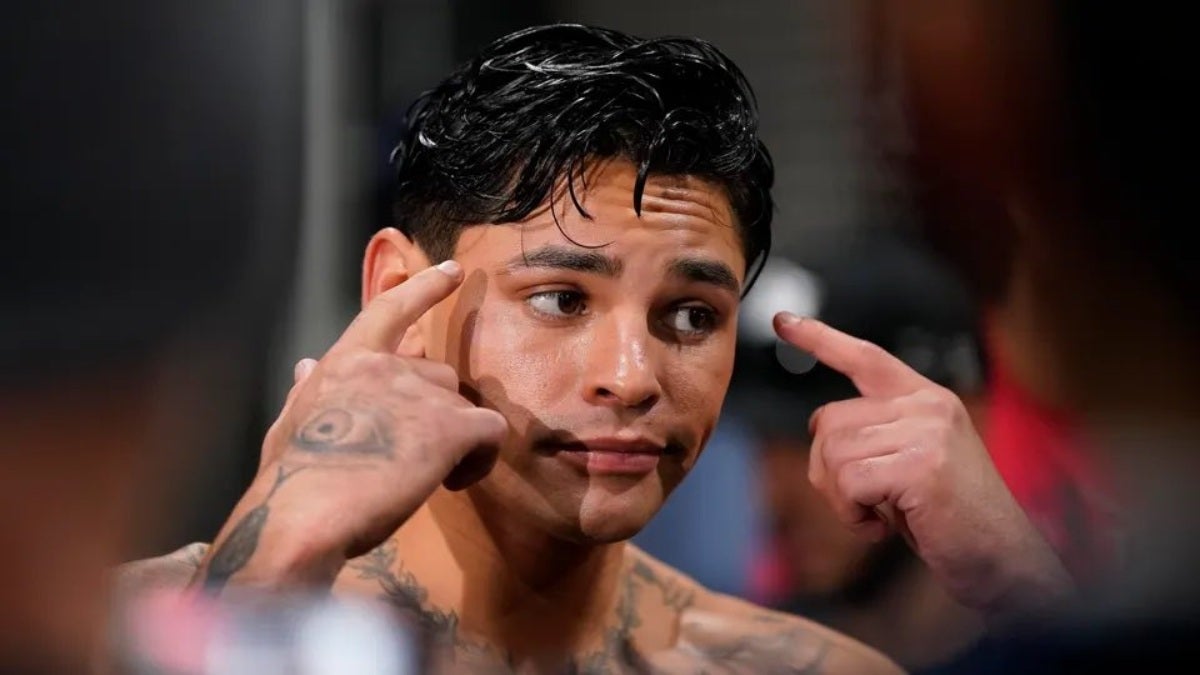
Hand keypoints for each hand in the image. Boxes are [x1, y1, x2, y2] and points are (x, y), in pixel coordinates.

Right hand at [191, 261, 507, 591]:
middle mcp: (385, 367)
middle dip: (435, 416)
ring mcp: (420, 393)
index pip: (388, 310)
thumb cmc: (290, 482)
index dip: (422, 288)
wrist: (303, 517)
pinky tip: (453, 483)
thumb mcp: (288, 425)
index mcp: (344, 363)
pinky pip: (489, 433)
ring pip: (464, 407)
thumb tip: (306, 366)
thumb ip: (307, 392)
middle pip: (439, 377)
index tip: (451, 271)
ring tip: (424, 479)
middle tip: (410, 460)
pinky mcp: (450, 427)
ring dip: (454, 442)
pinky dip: (481, 459)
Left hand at [774, 313, 1072, 614]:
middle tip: (861, 503)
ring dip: (841, 498)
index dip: (820, 338)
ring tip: (877, 516)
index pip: (865, 357)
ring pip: (833, 453)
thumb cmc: (951, 520)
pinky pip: (848, 482)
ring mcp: (928, 432)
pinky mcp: (921, 465)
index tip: (782, 320)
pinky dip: (852, 515)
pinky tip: (882, 528)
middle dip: (827, 471)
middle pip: (829, 421)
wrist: (1004, 563)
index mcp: (927, 399)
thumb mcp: (910, 463)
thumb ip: (875, 435)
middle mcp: (928, 405)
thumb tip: (820, 427)